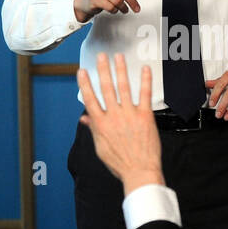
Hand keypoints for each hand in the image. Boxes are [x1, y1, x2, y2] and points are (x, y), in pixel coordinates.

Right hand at [77, 53, 163, 194]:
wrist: (139, 172)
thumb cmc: (120, 162)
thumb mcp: (101, 148)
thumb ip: (94, 130)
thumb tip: (84, 118)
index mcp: (101, 124)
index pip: (90, 99)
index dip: (85, 84)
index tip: (82, 71)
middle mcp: (113, 116)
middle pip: (106, 88)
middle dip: (103, 70)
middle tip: (101, 56)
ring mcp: (130, 115)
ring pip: (123, 87)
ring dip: (121, 70)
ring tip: (118, 57)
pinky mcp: (145, 116)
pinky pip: (144, 94)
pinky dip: (145, 81)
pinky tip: (145, 69)